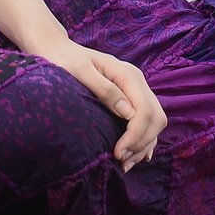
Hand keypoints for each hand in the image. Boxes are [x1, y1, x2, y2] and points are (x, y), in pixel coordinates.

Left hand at [30, 37, 166, 171]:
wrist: (59, 51)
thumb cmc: (66, 61)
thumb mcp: (81, 72)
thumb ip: (105, 90)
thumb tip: (128, 113)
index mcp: (128, 75)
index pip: (145, 110)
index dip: (135, 135)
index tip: (117, 153)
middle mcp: (137, 82)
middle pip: (155, 118)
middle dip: (142, 143)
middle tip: (120, 160)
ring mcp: (136, 90)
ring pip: (155, 122)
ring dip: (144, 145)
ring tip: (124, 162)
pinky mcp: (131, 99)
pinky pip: (147, 122)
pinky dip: (144, 140)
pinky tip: (133, 154)